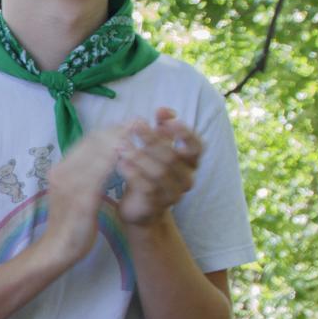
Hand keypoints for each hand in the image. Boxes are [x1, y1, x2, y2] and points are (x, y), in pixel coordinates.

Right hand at [39, 125, 127, 266]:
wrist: (57, 248)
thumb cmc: (69, 221)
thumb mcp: (72, 192)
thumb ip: (82, 174)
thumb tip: (101, 156)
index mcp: (60, 169)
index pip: (86, 141)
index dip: (110, 130)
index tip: (129, 124)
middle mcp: (62, 172)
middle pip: (92, 143)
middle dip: (117, 131)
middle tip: (139, 123)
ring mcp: (69, 185)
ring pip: (98, 154)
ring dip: (121, 142)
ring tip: (140, 136)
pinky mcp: (80, 199)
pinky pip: (101, 175)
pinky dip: (117, 163)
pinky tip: (133, 159)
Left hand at [115, 108, 200, 225]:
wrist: (140, 208)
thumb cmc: (148, 173)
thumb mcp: (156, 149)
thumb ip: (162, 129)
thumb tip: (163, 110)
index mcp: (190, 163)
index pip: (196, 147)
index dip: (185, 134)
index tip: (167, 122)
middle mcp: (187, 178)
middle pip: (171, 156)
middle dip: (152, 139)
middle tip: (133, 126)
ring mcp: (174, 193)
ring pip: (159, 172)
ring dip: (138, 155)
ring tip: (120, 145)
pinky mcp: (157, 204)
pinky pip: (146, 186)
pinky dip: (133, 173)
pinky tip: (120, 163)